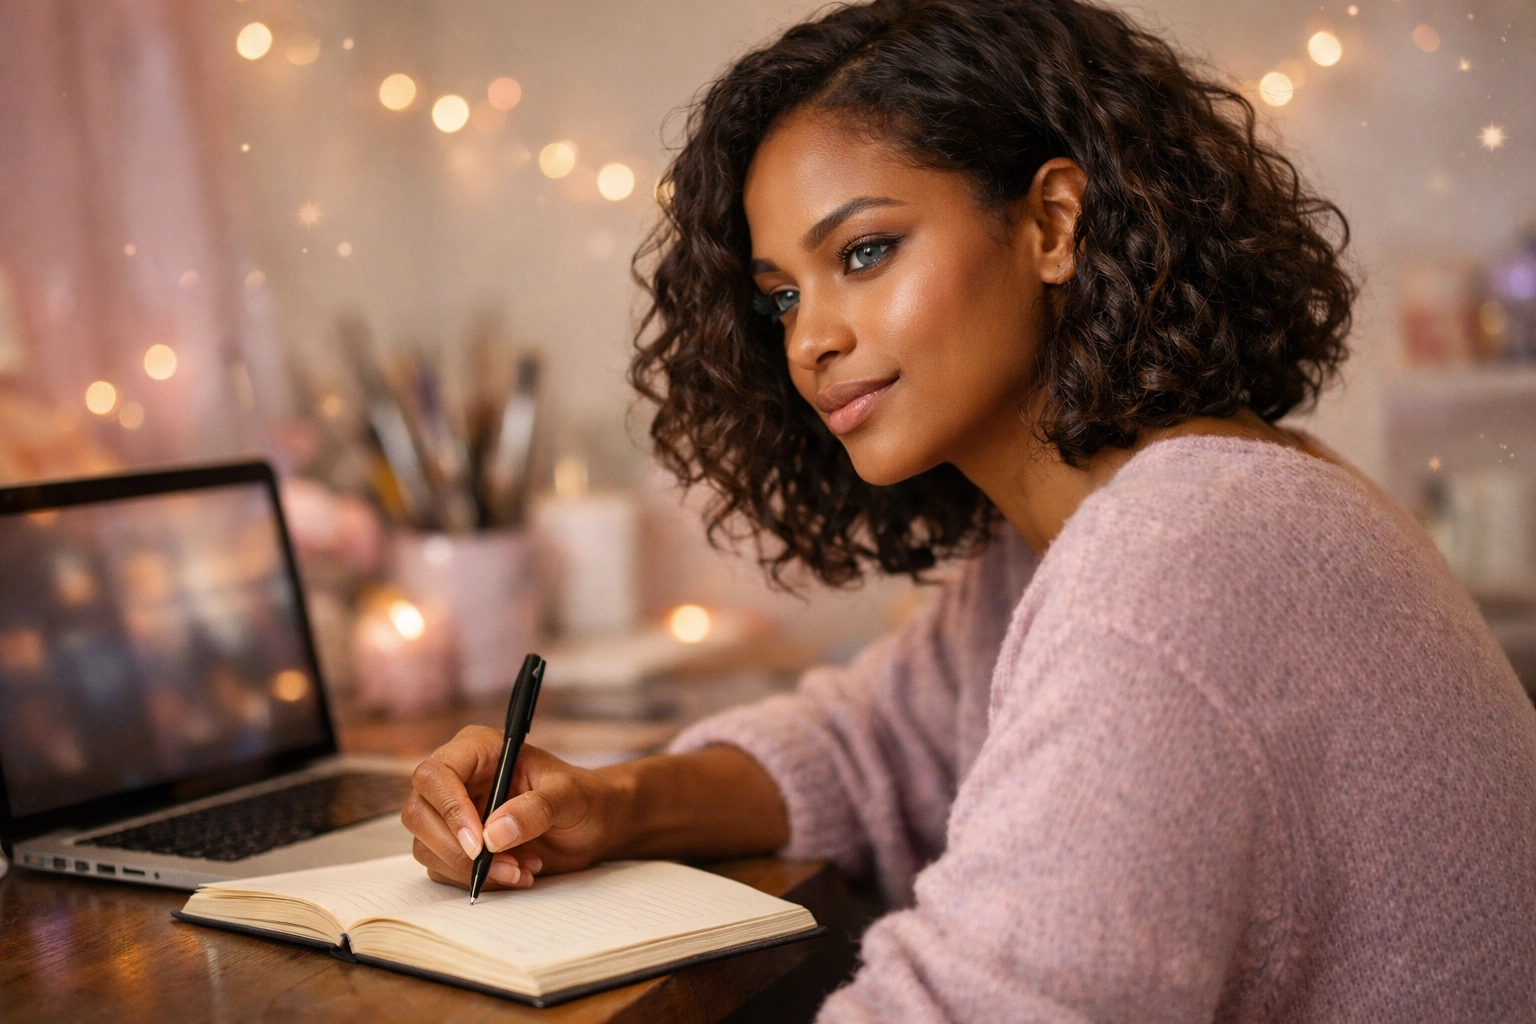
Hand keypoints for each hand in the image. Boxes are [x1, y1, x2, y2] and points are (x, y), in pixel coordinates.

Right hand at [401, 726, 624, 891]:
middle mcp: (458, 779)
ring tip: (523, 869)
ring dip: (471, 870)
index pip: (435, 774)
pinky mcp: (457, 844)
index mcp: (478, 750)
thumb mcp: (570, 796)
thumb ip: (537, 808)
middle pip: (419, 814)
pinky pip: (444, 868)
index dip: (449, 808)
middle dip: (457, 849)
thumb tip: (493, 834)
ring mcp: (452, 813)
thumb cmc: (584, 797)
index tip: (479, 842)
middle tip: (506, 865)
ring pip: (427, 846)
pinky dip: (478, 879)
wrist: (592, 825)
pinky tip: (517, 872)